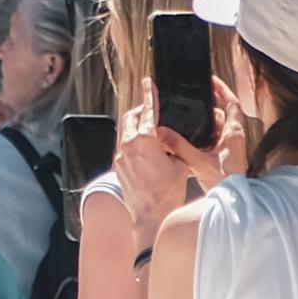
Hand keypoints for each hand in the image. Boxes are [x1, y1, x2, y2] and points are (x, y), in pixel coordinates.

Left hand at [110, 91, 218, 218]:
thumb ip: (175, 147)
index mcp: (145, 140)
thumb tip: (173, 140)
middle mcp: (128, 145)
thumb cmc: (168, 193)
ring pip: (124, 131)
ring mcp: (119, 156)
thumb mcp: (180, 164)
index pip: (147, 110)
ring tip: (148, 129)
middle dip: (140, 110)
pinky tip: (144, 149)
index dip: (149, 94)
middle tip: (150, 108)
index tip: (148, 82)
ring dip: (135, 126)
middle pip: (130, 117)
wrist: (151, 216)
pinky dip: (132, 142)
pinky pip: (122, 147)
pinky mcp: (117, 167)